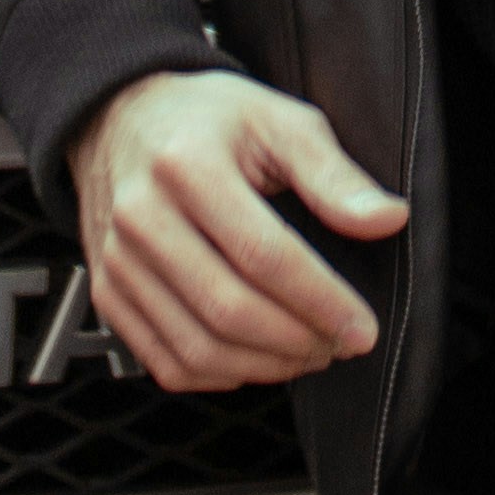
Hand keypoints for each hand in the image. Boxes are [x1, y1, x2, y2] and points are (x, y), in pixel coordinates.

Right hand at [70, 67, 407, 391]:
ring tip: (307, 353)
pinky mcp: (106, 294)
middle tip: (340, 344)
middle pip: (230, 309)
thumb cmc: (208, 118)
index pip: (264, 254)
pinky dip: (220, 377)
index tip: (362, 327)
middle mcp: (141, 217)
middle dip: (299, 341)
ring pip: (198, 348)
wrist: (119, 117)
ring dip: (265, 367)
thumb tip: (388, 218)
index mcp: (187, 165)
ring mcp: (117, 261)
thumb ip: (333, 174)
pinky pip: (166, 362)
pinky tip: (257, 359)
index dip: (321, 301)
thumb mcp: (277, 120)